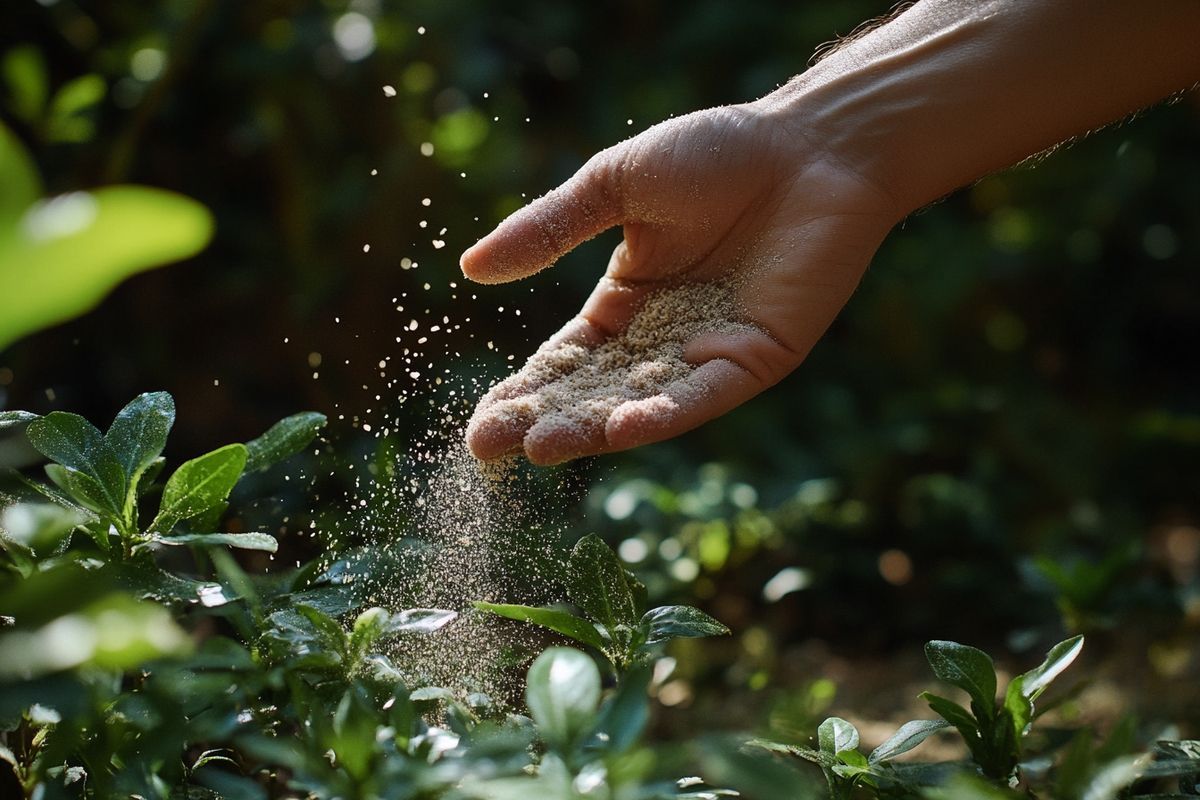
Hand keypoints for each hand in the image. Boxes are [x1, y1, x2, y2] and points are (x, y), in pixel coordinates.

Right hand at [461, 100, 900, 464]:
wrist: (812, 146)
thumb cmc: (717, 153)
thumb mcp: (614, 186)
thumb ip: (550, 230)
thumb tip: (470, 269)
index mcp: (626, 302)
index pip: (565, 361)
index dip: (524, 393)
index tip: (481, 428)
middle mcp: (662, 339)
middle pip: (593, 394)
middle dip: (544, 421)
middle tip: (492, 448)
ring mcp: (708, 355)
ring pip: (641, 406)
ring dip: (593, 430)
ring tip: (541, 447)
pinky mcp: (756, 360)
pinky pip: (704, 396)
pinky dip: (665, 414)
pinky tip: (623, 428)